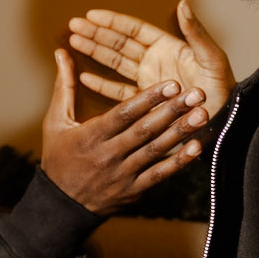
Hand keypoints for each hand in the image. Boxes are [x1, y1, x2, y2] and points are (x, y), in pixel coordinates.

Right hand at [41, 50, 207, 215]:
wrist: (61, 206)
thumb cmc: (59, 157)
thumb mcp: (56, 121)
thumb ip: (64, 86)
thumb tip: (61, 51)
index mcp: (92, 135)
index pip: (124, 113)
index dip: (149, 98)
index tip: (172, 83)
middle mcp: (109, 154)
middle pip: (145, 129)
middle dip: (173, 110)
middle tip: (197, 93)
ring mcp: (123, 174)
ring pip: (156, 150)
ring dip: (181, 132)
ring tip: (202, 114)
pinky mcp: (134, 190)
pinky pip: (159, 175)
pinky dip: (179, 162)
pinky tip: (196, 147)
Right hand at [68, 0, 235, 113]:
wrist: (225, 123)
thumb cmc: (223, 90)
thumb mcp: (212, 60)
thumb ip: (196, 32)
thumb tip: (183, 4)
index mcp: (168, 48)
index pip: (134, 30)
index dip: (112, 22)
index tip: (91, 15)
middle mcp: (155, 63)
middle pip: (119, 43)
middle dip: (96, 34)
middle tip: (73, 26)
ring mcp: (149, 83)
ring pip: (116, 64)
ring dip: (95, 53)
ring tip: (73, 44)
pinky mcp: (147, 104)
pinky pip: (119, 92)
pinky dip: (102, 85)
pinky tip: (85, 78)